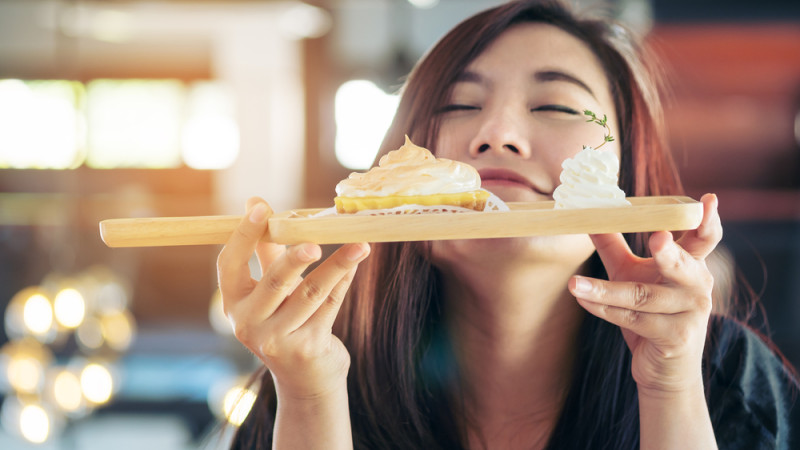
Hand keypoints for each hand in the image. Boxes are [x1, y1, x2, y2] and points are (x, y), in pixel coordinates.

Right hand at [216, 197, 369, 398]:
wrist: (305, 380)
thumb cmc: (285, 322)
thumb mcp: (269, 289)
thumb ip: (264, 248)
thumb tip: (254, 201)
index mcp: (234, 303)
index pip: (229, 264)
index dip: (243, 235)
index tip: (261, 208)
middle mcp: (249, 323)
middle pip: (275, 282)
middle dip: (295, 259)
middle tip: (314, 242)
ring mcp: (278, 339)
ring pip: (311, 293)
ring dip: (338, 265)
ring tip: (359, 246)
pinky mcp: (308, 347)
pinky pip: (331, 305)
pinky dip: (344, 280)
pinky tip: (356, 261)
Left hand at [569, 194, 721, 394]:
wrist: (664, 370)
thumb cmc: (651, 313)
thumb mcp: (632, 274)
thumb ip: (614, 246)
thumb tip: (590, 216)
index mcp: (692, 265)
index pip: (704, 239)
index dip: (707, 221)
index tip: (710, 200)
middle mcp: (696, 287)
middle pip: (681, 266)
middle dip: (668, 253)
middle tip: (656, 238)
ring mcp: (688, 314)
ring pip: (641, 296)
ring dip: (604, 290)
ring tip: (574, 283)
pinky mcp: (674, 338)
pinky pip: (632, 319)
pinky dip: (603, 309)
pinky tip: (582, 298)